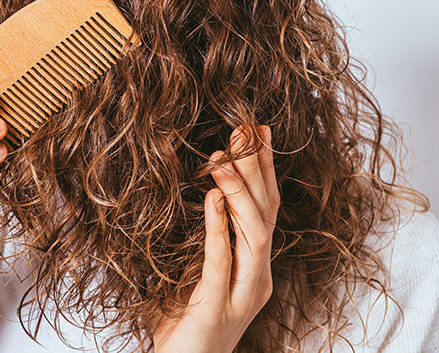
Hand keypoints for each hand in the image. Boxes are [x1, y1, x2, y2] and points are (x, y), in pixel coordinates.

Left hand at [153, 125, 279, 352]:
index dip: (265, 170)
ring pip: (254, 235)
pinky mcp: (216, 309)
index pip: (267, 210)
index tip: (258, 132)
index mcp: (255, 269)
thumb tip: (203, 194)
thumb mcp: (199, 274)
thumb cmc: (185, 323)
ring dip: (239, 192)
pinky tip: (211, 198)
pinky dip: (218, 229)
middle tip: (245, 129)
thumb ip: (209, 242)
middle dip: (258, 169)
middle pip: (267, 215)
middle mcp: (258, 279)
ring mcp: (241, 296)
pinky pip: (221, 264)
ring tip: (222, 157)